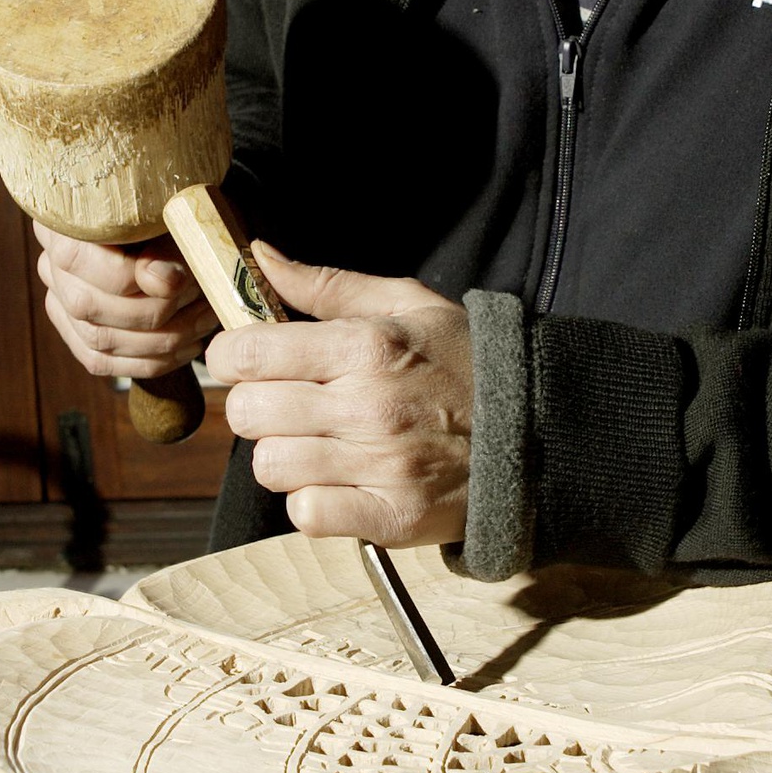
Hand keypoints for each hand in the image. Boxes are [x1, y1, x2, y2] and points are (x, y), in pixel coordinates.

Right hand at [34, 220, 221, 378]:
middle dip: (154, 311)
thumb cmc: (166, 215)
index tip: (179, 278)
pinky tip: (186, 347)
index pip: (76, 260)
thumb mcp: (169, 217)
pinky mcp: (76, 334)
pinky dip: (150, 362)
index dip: (129, 276)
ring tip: (203, 320)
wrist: (163, 228)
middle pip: (87, 306)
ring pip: (98, 340)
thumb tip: (160, 282)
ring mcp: (60, 303)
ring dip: (162, 339)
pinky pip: (102, 362)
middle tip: (201, 298)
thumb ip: (164, 245)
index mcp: (64, 224)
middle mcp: (50, 264)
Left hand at [206, 241, 471, 546]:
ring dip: (282, 456)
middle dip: (256, 405)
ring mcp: (380, 466)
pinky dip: (310, 502)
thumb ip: (328, 284)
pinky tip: (336, 482)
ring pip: (270, 466)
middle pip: (248, 412)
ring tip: (316, 444)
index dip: (231, 356)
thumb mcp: (407, 304)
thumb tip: (261, 256)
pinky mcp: (390, 516)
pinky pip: (305, 515)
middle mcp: (368, 406)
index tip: (245, 360)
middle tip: (286, 403)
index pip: (247, 353)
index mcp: (366, 345)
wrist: (540, 433)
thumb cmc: (464, 364)